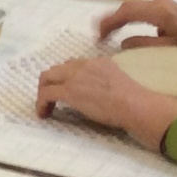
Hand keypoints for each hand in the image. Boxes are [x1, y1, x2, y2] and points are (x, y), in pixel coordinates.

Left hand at [35, 56, 176, 147]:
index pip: (74, 64)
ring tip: (45, 106)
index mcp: (99, 62)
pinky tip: (44, 114)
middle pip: (57, 68)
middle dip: (50, 82)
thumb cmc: (134, 99)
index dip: (66, 77)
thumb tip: (101, 92)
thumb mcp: (119, 81)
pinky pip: (46, 94)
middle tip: (51, 97)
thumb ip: (106, 80)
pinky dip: (41, 103)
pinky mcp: (68, 92)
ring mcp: (74, 77)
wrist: (134, 104)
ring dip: (43, 91)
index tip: (66, 88)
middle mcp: (84, 66)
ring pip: (47, 77)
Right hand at [96, 0, 176, 49]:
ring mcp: (165, 5)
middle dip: (112, 19)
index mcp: (158, 12)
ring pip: (136, 8)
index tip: (98, 36)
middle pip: (129, 7)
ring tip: (110, 32)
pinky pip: (144, 11)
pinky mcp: (169, 10)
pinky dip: (132, 19)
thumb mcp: (168, 50)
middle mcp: (159, 4)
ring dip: (122, 18)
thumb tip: (123, 44)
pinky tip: (129, 31)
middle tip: (99, 34)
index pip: (126, 12)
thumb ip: (143, 45)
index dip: (109, 23)